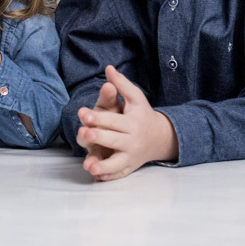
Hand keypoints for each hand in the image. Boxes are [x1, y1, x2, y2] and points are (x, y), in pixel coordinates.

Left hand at [75, 65, 176, 180]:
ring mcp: (131, 157)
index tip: (84, 114)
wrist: (160, 137)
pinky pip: (118, 175)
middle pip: (114, 140)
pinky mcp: (129, 168)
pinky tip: (96, 177)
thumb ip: (121, 84)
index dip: (98, 117)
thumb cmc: (142, 114)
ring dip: (103, 166)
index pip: (114, 120)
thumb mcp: (136, 98)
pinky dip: (108, 177)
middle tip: (84, 133)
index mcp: (132, 123)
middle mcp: (132, 141)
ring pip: (117, 163)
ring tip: (89, 166)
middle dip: (99, 137)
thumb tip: (108, 68)